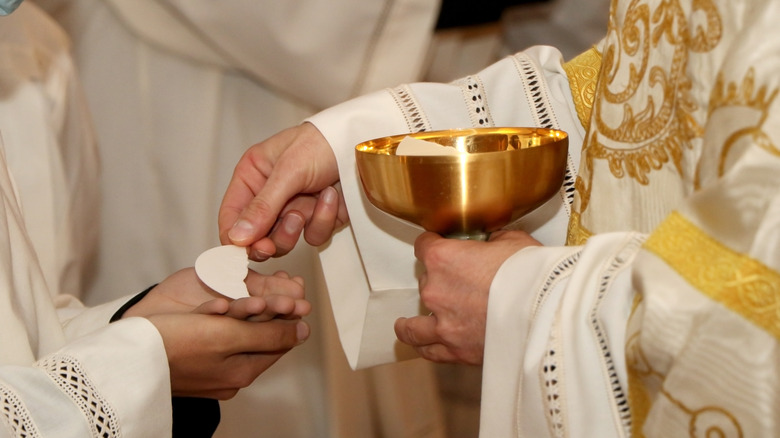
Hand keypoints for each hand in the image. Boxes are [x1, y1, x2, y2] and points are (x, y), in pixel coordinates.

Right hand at [122, 268, 310, 398]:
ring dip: (244, 305)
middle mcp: (231, 372)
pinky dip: (216, 312)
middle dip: (270, 304)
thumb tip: (304, 331)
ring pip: (237, 328)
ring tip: (248, 289)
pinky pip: (211, 329)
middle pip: (260, 332)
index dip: (290, 311)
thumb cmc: (175, 344)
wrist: (123, 357)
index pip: (280, 340)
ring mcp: (210, 365)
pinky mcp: (190, 354)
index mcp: (244, 370)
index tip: (296, 285)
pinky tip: (215, 304)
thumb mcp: (230, 337)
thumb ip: (269, 334)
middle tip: (281, 278)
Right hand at [218, 122, 347, 260]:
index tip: (248, 249)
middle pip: (256, 236)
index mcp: (253, 176)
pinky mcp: (318, 218)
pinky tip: (330, 197)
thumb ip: (263, 206)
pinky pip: (312, 235)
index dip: (236, 237)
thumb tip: (237, 236)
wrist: (363, 145)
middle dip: (269, 238)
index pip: (231, 215)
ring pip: (284, 241)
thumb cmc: (323, 143)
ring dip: (295, 229)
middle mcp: (270, 195)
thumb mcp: (289, 171)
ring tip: (306, 208)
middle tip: (273, 243)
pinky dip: (322, 220)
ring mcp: (294, 208)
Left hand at [394, 230, 540, 364]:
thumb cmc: (533, 274)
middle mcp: (435, 290)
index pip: (424, 246)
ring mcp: (442, 323)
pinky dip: (424, 347)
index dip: (432, 244)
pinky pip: (430, 351)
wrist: (548, 311)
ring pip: (412, 325)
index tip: (436, 246)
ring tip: (405, 324)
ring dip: (409, 323)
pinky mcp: (456, 350)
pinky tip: (421, 346)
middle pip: (425, 281)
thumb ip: (492, 241)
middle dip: (439, 281)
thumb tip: (492, 243)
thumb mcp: (512, 241)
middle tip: (457, 285)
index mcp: (443, 258)